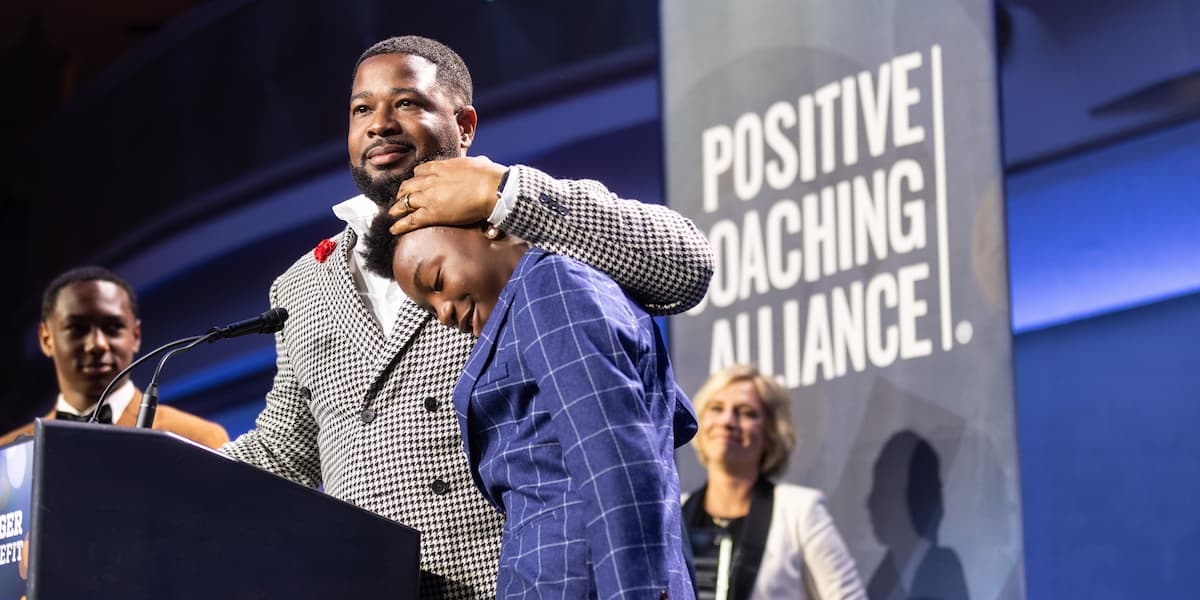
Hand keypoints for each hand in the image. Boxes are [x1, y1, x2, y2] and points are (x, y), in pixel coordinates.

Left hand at [389, 155, 507, 234]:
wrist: (491, 188)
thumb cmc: (489, 175)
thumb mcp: (478, 161)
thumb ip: (474, 162)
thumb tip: (481, 161)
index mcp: (440, 166)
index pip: (420, 171)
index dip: (416, 179)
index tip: (416, 183)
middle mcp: (429, 180)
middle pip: (408, 186)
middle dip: (404, 192)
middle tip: (402, 198)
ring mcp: (428, 197)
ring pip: (405, 202)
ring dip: (398, 207)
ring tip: (393, 213)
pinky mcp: (431, 214)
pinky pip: (410, 220)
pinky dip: (400, 225)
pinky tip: (394, 229)